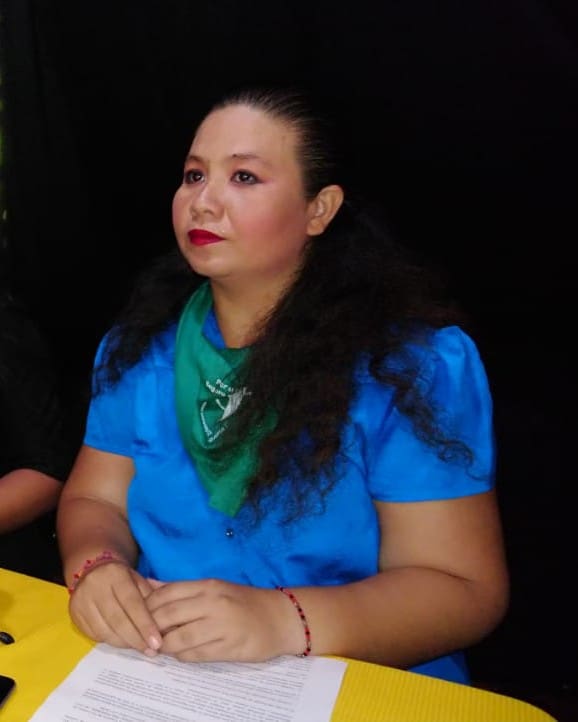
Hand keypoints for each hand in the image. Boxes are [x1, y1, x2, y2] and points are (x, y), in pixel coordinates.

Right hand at [68, 561, 161, 654]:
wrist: (92, 569)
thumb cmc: (122, 578)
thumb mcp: (138, 580)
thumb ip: (151, 599)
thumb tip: (166, 627)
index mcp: (115, 575)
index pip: (132, 603)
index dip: (145, 625)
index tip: (157, 643)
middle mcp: (95, 587)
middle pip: (117, 620)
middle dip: (136, 639)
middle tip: (151, 652)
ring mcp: (81, 601)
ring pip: (104, 631)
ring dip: (124, 643)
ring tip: (139, 648)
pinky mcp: (74, 615)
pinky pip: (94, 635)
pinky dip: (110, 641)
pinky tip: (123, 642)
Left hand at [145, 578, 293, 661]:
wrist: (279, 617)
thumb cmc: (244, 601)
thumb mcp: (214, 588)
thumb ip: (181, 589)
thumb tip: (148, 584)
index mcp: (208, 586)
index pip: (166, 593)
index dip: (147, 606)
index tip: (140, 615)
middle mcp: (213, 603)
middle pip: (167, 616)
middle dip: (151, 629)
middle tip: (145, 636)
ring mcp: (221, 626)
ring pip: (178, 639)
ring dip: (165, 646)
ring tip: (162, 648)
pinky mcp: (229, 648)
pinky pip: (195, 655)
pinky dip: (182, 656)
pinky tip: (182, 654)